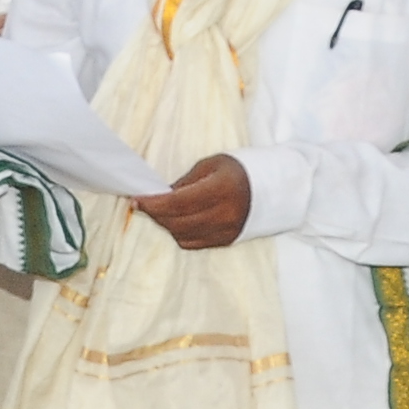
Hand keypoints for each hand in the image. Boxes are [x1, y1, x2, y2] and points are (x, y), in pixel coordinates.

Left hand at [129, 153, 253, 251]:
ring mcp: (225, 231)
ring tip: (160, 211)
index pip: (177, 202)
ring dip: (165, 224)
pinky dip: (179, 233)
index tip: (137, 200)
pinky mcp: (225, 241)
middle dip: (155, 214)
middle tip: (143, 204)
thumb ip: (185, 182)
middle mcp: (224, 214)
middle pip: (176, 222)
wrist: (271, 189)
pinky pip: (192, 243)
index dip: (153, 204)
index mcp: (220, 189)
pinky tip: (176, 221)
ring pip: (181, 235)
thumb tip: (161, 195)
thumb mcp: (210, 165)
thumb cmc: (238, 171)